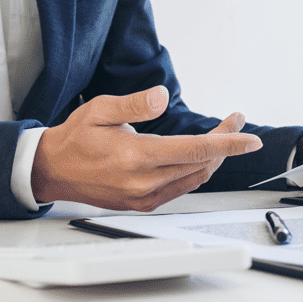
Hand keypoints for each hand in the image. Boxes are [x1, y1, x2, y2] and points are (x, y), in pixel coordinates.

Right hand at [31, 86, 262, 210]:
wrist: (52, 171)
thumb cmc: (75, 138)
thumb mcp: (100, 109)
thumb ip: (134, 103)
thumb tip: (162, 97)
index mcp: (137, 157)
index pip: (196, 150)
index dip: (228, 143)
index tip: (250, 138)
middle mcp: (144, 181)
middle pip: (201, 162)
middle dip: (225, 142)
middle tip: (235, 122)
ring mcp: (145, 197)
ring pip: (195, 177)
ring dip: (213, 157)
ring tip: (223, 136)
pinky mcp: (143, 204)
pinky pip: (181, 188)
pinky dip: (196, 171)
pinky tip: (201, 157)